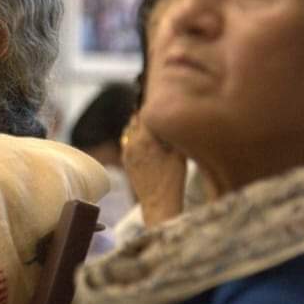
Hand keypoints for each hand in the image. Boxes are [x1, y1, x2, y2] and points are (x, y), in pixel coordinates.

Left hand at [120, 112, 185, 226]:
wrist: (158, 203)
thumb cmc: (173, 180)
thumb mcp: (179, 153)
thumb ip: (173, 133)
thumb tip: (173, 118)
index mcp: (145, 138)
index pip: (146, 112)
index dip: (155, 105)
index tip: (162, 100)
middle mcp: (132, 142)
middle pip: (136, 119)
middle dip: (147, 115)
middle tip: (159, 111)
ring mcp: (126, 151)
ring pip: (131, 129)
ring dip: (140, 126)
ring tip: (154, 126)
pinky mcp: (125, 160)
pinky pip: (128, 141)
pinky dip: (136, 137)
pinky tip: (148, 142)